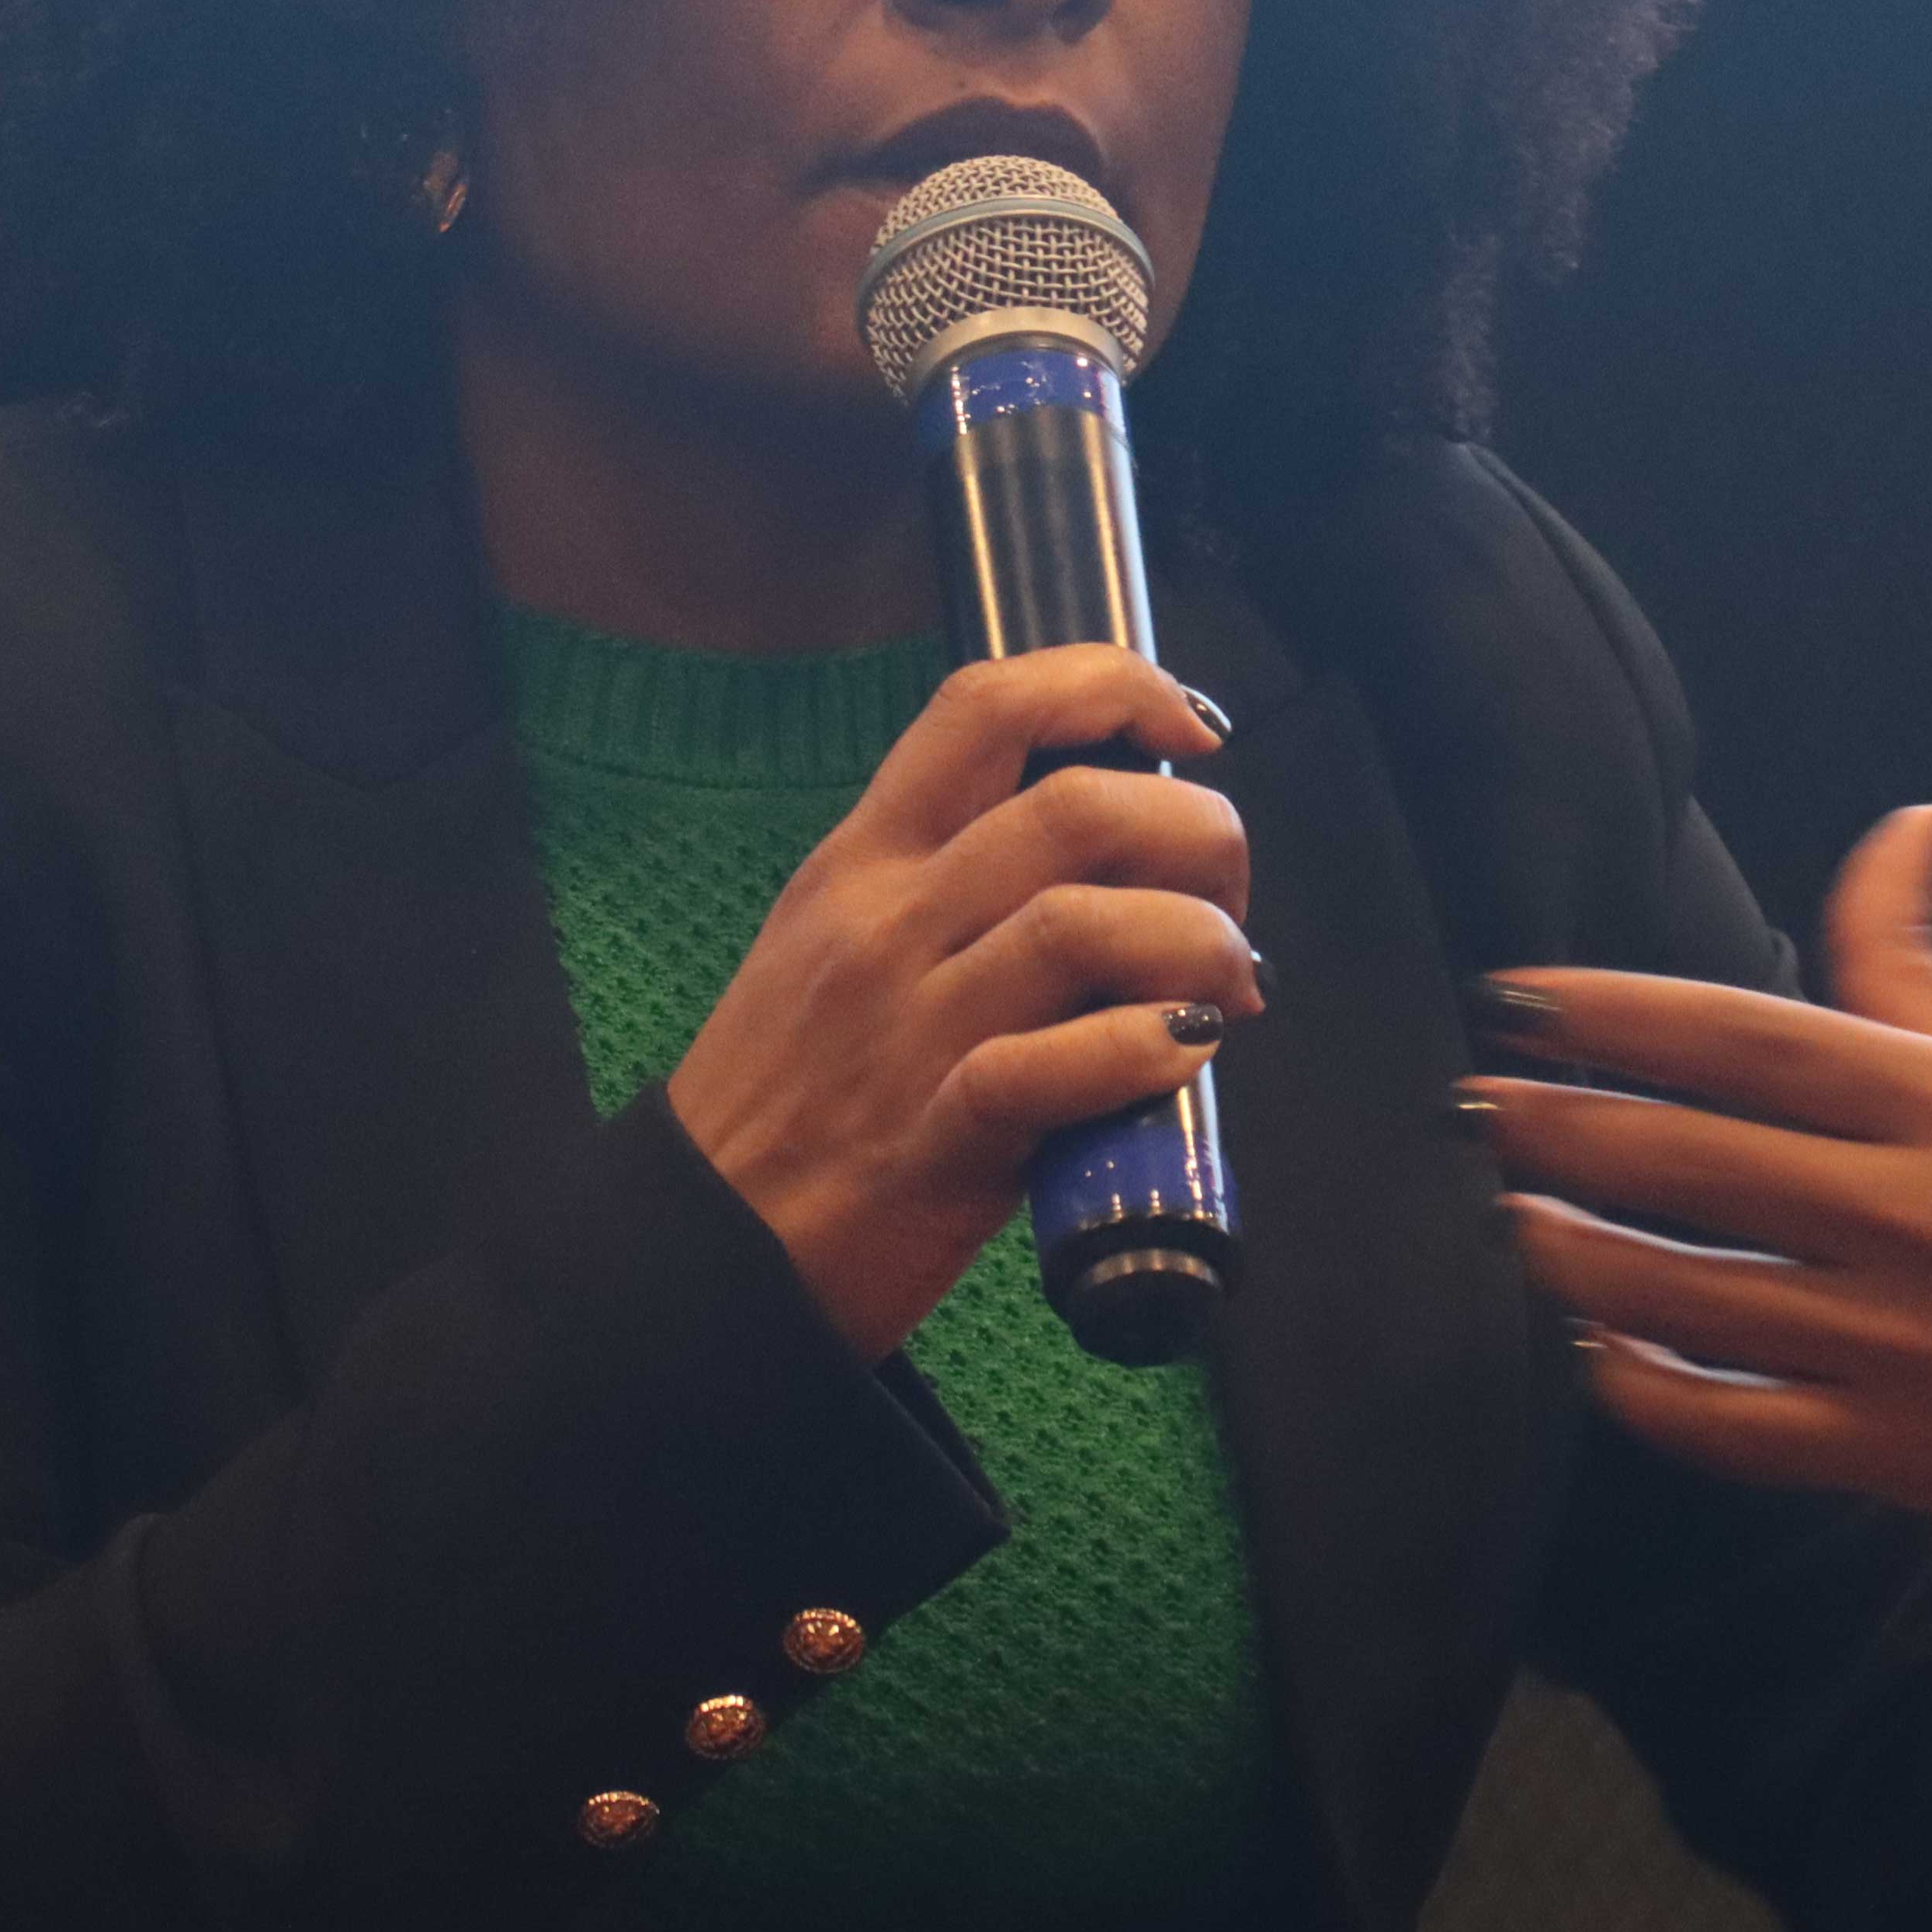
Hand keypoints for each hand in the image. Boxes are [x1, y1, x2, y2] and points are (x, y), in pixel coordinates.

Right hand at [669, 647, 1260, 1358]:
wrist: (701, 1246)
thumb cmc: (789, 1091)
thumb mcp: (836, 945)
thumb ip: (950, 889)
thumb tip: (1109, 865)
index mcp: (863, 859)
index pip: (987, 708)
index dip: (1109, 685)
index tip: (1188, 727)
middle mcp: (886, 922)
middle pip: (1073, 808)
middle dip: (1199, 833)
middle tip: (1230, 898)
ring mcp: (910, 1029)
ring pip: (1082, 924)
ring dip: (1197, 941)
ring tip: (1229, 990)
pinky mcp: (937, 1140)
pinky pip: (1058, 1066)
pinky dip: (1144, 1049)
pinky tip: (1185, 1054)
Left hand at [1473, 807, 1931, 1645]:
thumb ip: (1918, 966)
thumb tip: (1906, 821)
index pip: (1745, 1039)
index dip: (1613, 1014)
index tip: (1513, 998)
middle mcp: (1920, 1214)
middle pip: (1690, 1162)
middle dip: (1556, 1129)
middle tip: (1472, 1104)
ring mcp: (1900, 1340)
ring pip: (1685, 1294)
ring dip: (1571, 1255)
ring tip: (1507, 1217)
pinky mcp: (1890, 1449)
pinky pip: (1726, 1422)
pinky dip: (1642, 1388)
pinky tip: (1595, 1348)